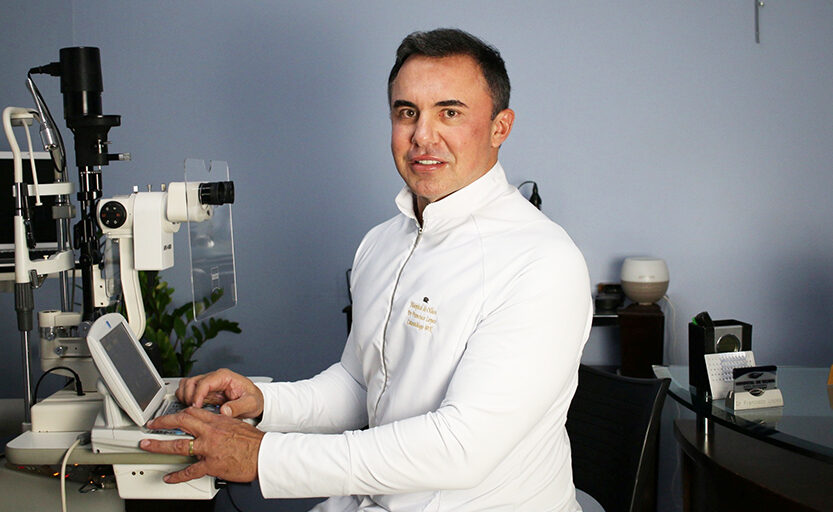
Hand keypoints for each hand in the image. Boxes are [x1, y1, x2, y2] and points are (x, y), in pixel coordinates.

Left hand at [140, 407, 264, 482]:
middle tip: (151, 425)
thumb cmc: (254, 442)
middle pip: (181, 423)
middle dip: (162, 423)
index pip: (192, 412)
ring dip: (160, 445)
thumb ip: (221, 422)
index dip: (176, 412)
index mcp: (217, 420)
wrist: (264, 455)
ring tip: (147, 446)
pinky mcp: (211, 465)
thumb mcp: (236, 423)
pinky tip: (168, 477)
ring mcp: (209, 449)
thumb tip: (212, 422)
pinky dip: (177, 475)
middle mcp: (210, 432)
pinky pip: (190, 471)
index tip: (168, 415)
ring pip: (179, 445)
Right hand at [176, 368, 263, 418]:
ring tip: (191, 409)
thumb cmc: (253, 399)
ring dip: (185, 396)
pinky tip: (193, 409)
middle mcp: (214, 378)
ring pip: (187, 384)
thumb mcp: (251, 404)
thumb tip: (225, 411)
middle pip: (191, 381)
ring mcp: (208, 384)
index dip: (197, 394)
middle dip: (189, 396)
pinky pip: (188, 391)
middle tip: (193, 409)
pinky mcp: (205, 391)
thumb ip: (239, 407)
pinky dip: (185, 398)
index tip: (196, 407)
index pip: (205, 382)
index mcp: (225, 377)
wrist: (254, 401)